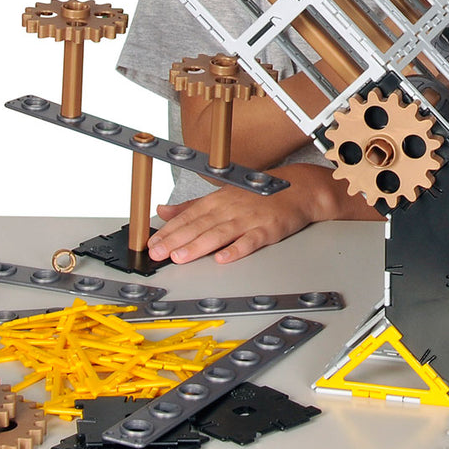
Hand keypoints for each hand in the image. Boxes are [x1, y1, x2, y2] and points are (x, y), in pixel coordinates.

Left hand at [147, 162, 380, 263]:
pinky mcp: (268, 229)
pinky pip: (251, 240)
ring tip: (181, 257)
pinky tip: (224, 258)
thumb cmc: (259, 195)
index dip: (169, 230)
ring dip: (200, 245)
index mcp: (219, 199)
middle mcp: (232, 207)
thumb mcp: (224, 195)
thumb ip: (192, 206)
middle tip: (158, 253)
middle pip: (201, 224)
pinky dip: (237, 249)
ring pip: (221, 233)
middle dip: (177, 239)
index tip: (151, 243)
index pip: (189, 215)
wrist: (298, 190)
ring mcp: (250, 218)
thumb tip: (163, 211)